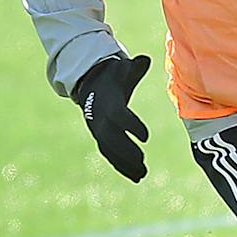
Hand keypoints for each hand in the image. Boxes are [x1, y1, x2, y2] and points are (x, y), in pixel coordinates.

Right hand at [73, 54, 151, 181]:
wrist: (91, 83)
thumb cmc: (113, 76)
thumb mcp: (122, 70)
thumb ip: (134, 68)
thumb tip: (144, 59)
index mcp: (108, 103)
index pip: (119, 116)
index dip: (131, 126)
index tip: (146, 136)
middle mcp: (100, 119)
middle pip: (112, 139)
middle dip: (127, 152)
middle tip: (143, 164)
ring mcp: (98, 129)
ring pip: (109, 150)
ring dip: (125, 164)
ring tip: (142, 175)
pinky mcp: (100, 136)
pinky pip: (109, 154)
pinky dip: (121, 166)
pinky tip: (136, 176)